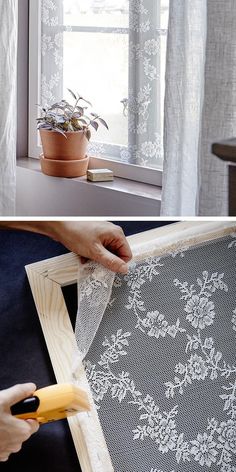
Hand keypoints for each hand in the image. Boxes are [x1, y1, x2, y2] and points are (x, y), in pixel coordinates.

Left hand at [0, 221, 132, 272]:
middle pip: (116, 255)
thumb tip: (124, 269)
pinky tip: (82, 256)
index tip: (108, 269)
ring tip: (86, 259)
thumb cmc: (75, 232)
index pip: (126, 255)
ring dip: (97, 260)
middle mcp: (111, 233)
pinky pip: (97, 251)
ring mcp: (102, 235)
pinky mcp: (93, 237)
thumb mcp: (95, 252)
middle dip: (105, 262)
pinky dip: (91, 255)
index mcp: (116, 234)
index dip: (118, 264)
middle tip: (95, 264)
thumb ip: (111, 262)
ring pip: (105, 254)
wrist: (58, 225)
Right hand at [0, 384, 39, 460]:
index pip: (35, 421)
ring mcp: (5, 451)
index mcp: (22, 431)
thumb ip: (19, 392)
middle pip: (23, 429)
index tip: (22, 408)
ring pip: (12, 436)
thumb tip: (29, 387)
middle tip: (5, 412)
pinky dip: (0, 436)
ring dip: (7, 428)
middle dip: (16, 420)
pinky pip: (3, 443)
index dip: (28, 412)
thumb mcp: (2, 399)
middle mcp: (16, 444)